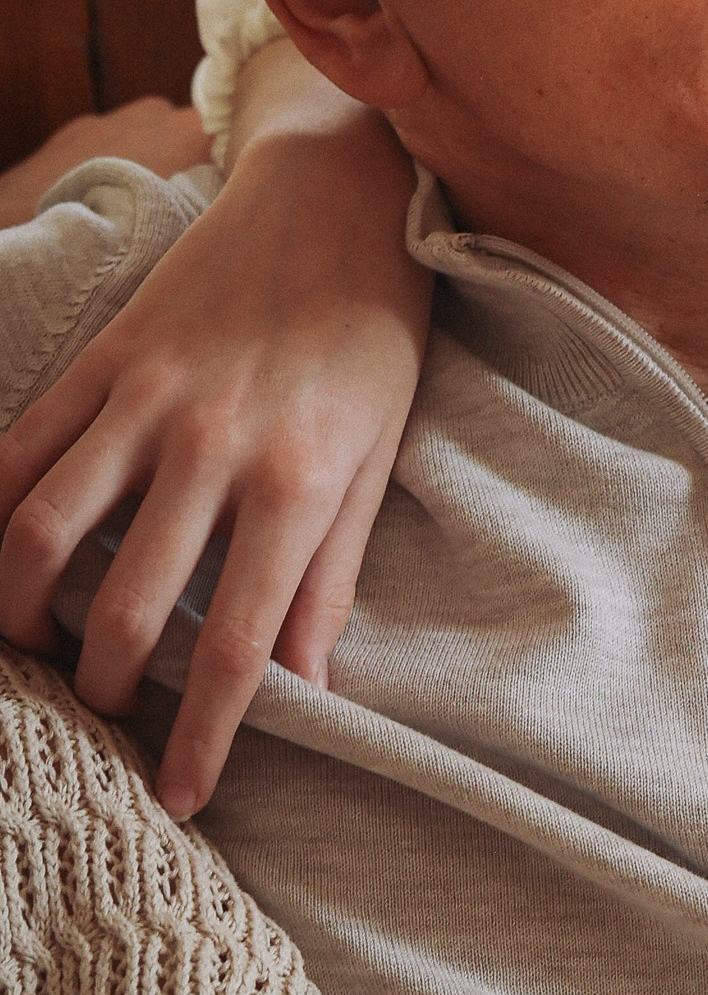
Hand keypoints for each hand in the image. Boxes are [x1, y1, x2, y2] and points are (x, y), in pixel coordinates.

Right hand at [0, 111, 428, 814]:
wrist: (342, 198)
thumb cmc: (377, 337)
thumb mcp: (382, 459)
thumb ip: (332, 577)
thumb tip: (309, 690)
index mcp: (297, 482)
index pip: (236, 647)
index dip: (203, 738)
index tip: (182, 796)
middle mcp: (211, 446)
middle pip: (122, 609)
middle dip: (101, 691)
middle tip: (106, 721)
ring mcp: (144, 399)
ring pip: (39, 533)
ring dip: (22, 616)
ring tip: (36, 653)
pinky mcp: (103, 358)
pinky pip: (18, 451)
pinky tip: (5, 564)